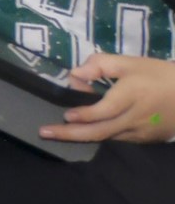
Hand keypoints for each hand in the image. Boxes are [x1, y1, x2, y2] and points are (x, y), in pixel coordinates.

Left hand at [42, 53, 174, 143]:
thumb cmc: (158, 75)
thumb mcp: (130, 63)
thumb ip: (100, 65)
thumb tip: (74, 74)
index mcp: (132, 95)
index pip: (103, 111)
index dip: (84, 115)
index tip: (66, 115)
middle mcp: (135, 118)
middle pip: (100, 131)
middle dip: (70, 134)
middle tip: (44, 132)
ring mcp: (142, 132)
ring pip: (108, 138)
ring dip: (82, 137)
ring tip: (57, 133)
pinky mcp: (147, 140)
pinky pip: (119, 140)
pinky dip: (101, 136)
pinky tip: (85, 132)